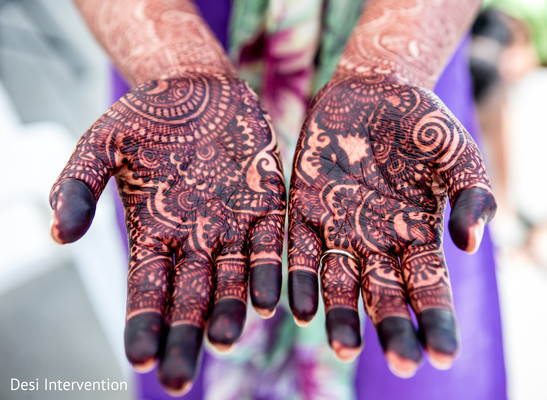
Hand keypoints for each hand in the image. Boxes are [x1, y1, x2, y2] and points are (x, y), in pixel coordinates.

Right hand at [50, 73, 285, 393]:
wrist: (197, 87)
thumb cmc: (145, 116)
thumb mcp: (101, 144)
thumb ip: (78, 186)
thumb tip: (58, 235)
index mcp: (152, 234)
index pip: (146, 291)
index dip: (143, 325)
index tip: (141, 359)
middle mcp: (194, 241)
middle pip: (189, 300)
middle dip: (184, 339)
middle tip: (179, 382)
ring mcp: (232, 227)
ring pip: (232, 281)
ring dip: (228, 312)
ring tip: (223, 340)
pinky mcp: (266, 207)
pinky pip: (269, 247)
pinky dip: (267, 274)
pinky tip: (267, 301)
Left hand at [287, 73, 495, 376]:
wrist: (374, 87)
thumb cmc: (423, 121)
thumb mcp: (458, 153)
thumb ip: (472, 194)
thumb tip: (471, 244)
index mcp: (417, 233)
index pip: (429, 287)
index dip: (437, 321)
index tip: (442, 356)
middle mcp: (377, 240)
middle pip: (385, 294)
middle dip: (393, 328)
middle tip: (402, 363)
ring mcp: (339, 227)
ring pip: (339, 282)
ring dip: (341, 315)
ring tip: (344, 346)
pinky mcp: (304, 208)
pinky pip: (298, 251)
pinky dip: (300, 280)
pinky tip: (301, 308)